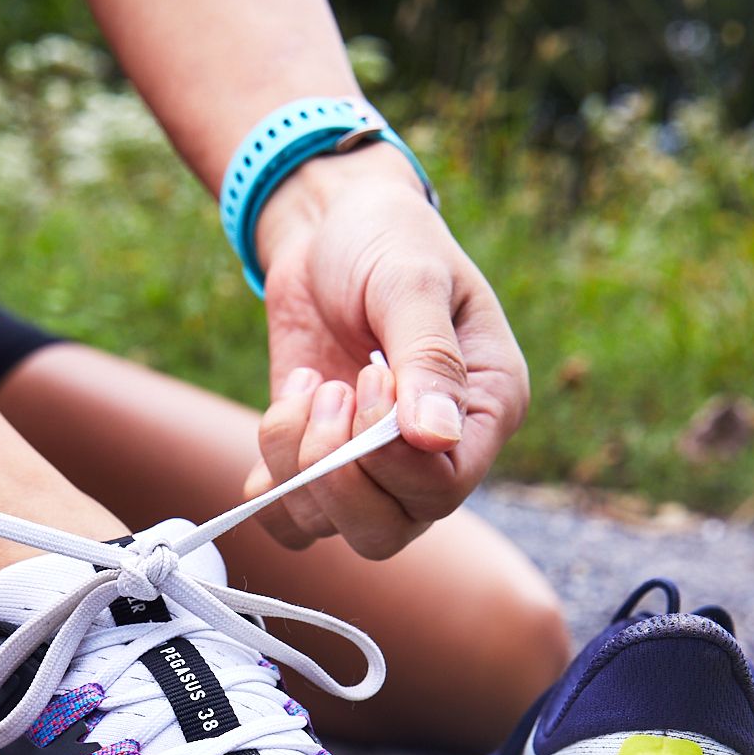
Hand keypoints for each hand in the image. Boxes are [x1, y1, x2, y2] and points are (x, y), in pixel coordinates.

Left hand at [246, 144, 529, 556]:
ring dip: (297, 463)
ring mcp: (374, 463)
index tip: (367, 377)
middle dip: (338, 474)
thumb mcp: (412, 280)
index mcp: (484, 409)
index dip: (391, 457)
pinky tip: (284, 412)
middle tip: (330, 387)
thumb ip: (426, 357)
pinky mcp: (318, 459)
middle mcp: (434, 454)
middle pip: (387, 530)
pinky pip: (290, 518)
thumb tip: (434, 441)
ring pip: (331, 528)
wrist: (330, 224)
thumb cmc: (387, 239)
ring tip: (309, 384)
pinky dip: (270, 483)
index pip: (445, 488)